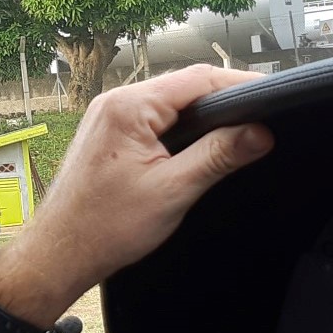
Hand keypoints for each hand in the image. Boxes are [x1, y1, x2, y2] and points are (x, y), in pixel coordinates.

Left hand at [0, 65, 273, 323]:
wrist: (60, 253)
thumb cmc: (103, 227)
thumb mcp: (173, 190)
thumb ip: (218, 156)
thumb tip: (258, 133)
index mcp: (129, 107)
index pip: (198, 79)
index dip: (241, 85)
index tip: (272, 93)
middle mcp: (115, 103)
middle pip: (184, 87)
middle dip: (225, 99)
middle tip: (264, 113)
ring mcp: (109, 117)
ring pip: (169, 102)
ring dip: (203, 113)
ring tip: (240, 126)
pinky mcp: (109, 134)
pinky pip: (153, 118)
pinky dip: (180, 125)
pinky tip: (199, 142)